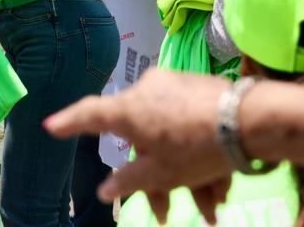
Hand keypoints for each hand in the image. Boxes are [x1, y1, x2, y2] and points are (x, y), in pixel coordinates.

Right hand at [43, 69, 232, 218]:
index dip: (69, 123)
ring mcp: (175, 88)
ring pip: (170, 138)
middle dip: (157, 181)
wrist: (252, 120)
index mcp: (130, 109)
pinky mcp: (199, 90)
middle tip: (166, 214)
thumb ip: (130, 180)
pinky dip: (199, 156)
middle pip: (142, 141)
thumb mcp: (161, 172)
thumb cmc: (196, 146)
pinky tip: (221, 187)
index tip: (51, 126)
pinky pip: (188, 127)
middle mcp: (147, 92)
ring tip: (210, 207)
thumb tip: (105, 190)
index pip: (90, 114)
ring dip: (186, 176)